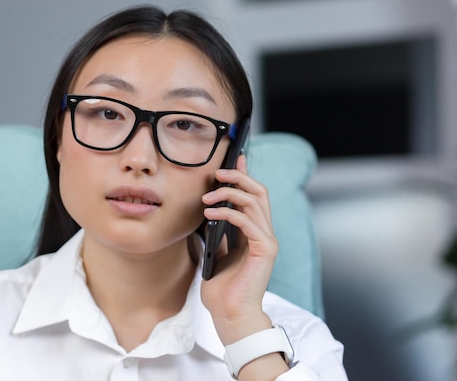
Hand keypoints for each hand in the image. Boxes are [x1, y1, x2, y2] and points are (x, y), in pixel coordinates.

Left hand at [200, 154, 278, 344]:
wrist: (230, 315)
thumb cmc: (222, 288)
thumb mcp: (217, 252)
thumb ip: (218, 232)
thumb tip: (206, 211)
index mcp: (254, 232)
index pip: (253, 196)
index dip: (245, 175)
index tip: (234, 159)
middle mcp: (264, 232)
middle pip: (259, 192)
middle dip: (238, 177)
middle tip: (217, 173)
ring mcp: (267, 240)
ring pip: (255, 201)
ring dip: (229, 193)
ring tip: (207, 197)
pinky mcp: (265, 249)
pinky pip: (247, 220)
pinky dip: (228, 212)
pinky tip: (209, 214)